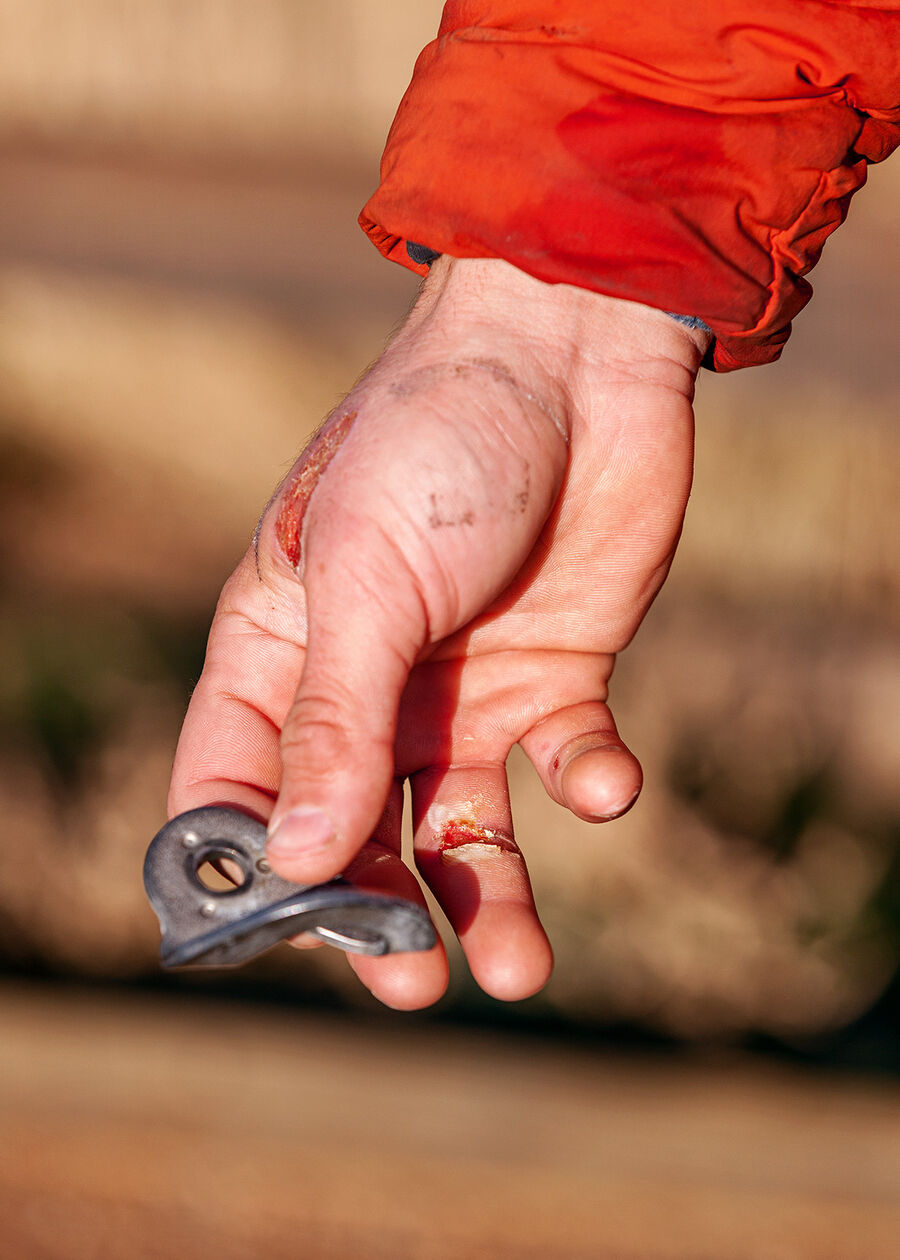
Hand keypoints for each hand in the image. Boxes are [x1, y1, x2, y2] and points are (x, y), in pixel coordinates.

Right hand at [168, 257, 708, 1007]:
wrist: (573, 354)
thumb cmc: (437, 442)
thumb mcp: (367, 578)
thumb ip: (336, 718)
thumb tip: (300, 863)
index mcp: (283, 651)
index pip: (235, 786)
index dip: (248, 868)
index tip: (282, 937)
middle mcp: (367, 688)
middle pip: (353, 834)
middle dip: (379, 915)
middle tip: (413, 986)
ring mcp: (463, 690)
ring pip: (461, 827)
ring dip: (487, 899)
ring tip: (516, 969)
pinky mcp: (557, 679)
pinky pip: (567, 763)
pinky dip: (590, 783)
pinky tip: (603, 779)